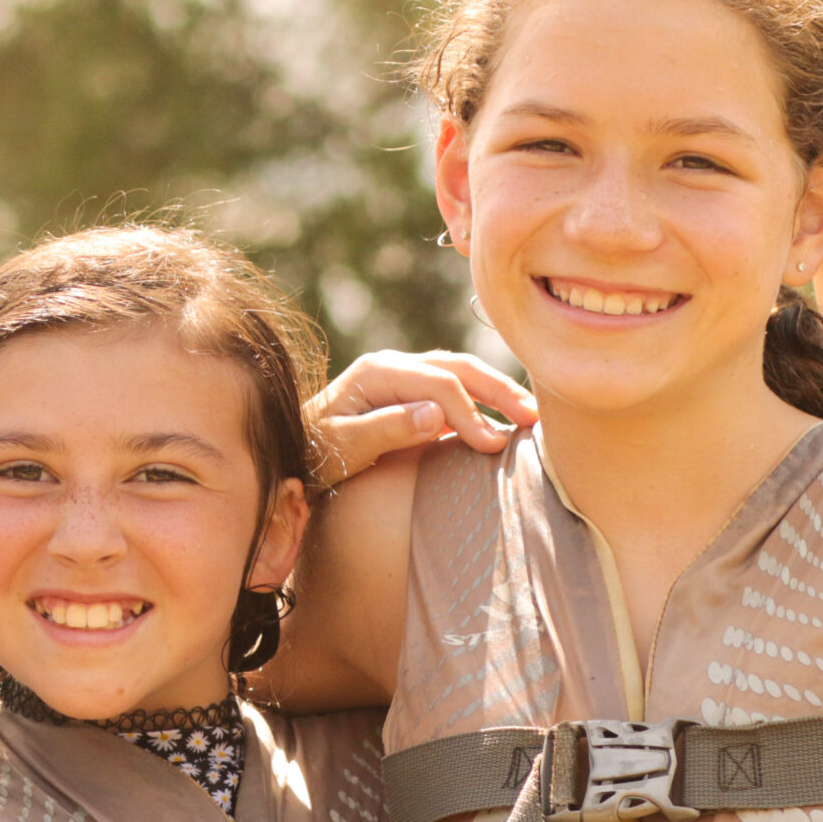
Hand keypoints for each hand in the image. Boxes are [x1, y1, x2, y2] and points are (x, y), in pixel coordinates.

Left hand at [308, 349, 534, 485]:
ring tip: (527, 417)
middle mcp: (392, 367)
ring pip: (459, 375)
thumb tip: (437, 415)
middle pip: (457, 368)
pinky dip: (479, 404)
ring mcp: (401, 379)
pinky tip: (501, 423)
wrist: (289, 454)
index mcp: (377, 372)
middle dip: (498, 391)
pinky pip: (452, 393)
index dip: (470, 413)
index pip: (440, 385)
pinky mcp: (408, 397)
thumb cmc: (312, 454)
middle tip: (532, 419)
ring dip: (495, 393)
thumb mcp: (343, 446)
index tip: (493, 446)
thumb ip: (386, 429)